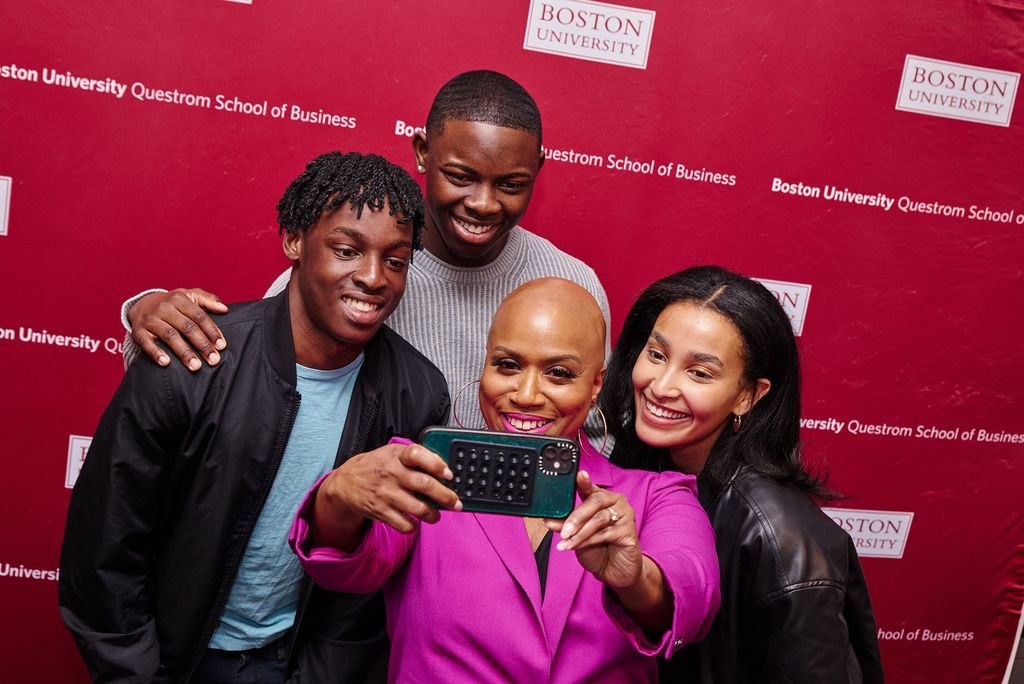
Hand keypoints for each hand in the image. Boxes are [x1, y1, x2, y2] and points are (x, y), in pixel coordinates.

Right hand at [128, 288, 227, 369]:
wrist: (142, 304)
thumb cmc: (173, 304)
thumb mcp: (190, 296)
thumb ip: (208, 300)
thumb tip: (224, 308)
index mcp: (179, 299)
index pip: (199, 316)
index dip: (211, 331)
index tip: (222, 346)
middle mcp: (164, 308)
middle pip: (187, 327)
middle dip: (202, 345)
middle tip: (213, 360)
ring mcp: (150, 319)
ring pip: (170, 336)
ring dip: (184, 352)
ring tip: (196, 366)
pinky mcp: (138, 331)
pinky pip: (146, 343)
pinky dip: (155, 353)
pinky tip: (166, 363)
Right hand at [312, 443, 462, 548]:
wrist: (345, 483)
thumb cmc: (376, 466)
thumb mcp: (393, 453)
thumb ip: (416, 457)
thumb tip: (443, 468)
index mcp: (396, 456)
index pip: (418, 454)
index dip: (436, 464)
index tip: (449, 474)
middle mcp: (392, 474)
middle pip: (425, 485)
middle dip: (446, 496)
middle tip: (456, 502)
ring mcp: (386, 494)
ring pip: (418, 509)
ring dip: (433, 515)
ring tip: (436, 515)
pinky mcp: (381, 511)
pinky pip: (404, 525)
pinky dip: (413, 527)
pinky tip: (416, 522)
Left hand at [544, 470, 642, 589]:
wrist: (615, 570)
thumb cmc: (598, 549)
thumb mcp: (577, 535)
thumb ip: (565, 525)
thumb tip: (547, 519)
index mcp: (602, 498)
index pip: (590, 487)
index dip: (584, 481)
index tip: (579, 474)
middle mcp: (615, 503)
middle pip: (595, 502)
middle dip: (576, 517)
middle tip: (563, 530)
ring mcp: (624, 515)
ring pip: (598, 519)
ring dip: (579, 532)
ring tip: (566, 542)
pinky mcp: (629, 531)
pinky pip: (604, 534)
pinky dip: (586, 541)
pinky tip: (574, 546)